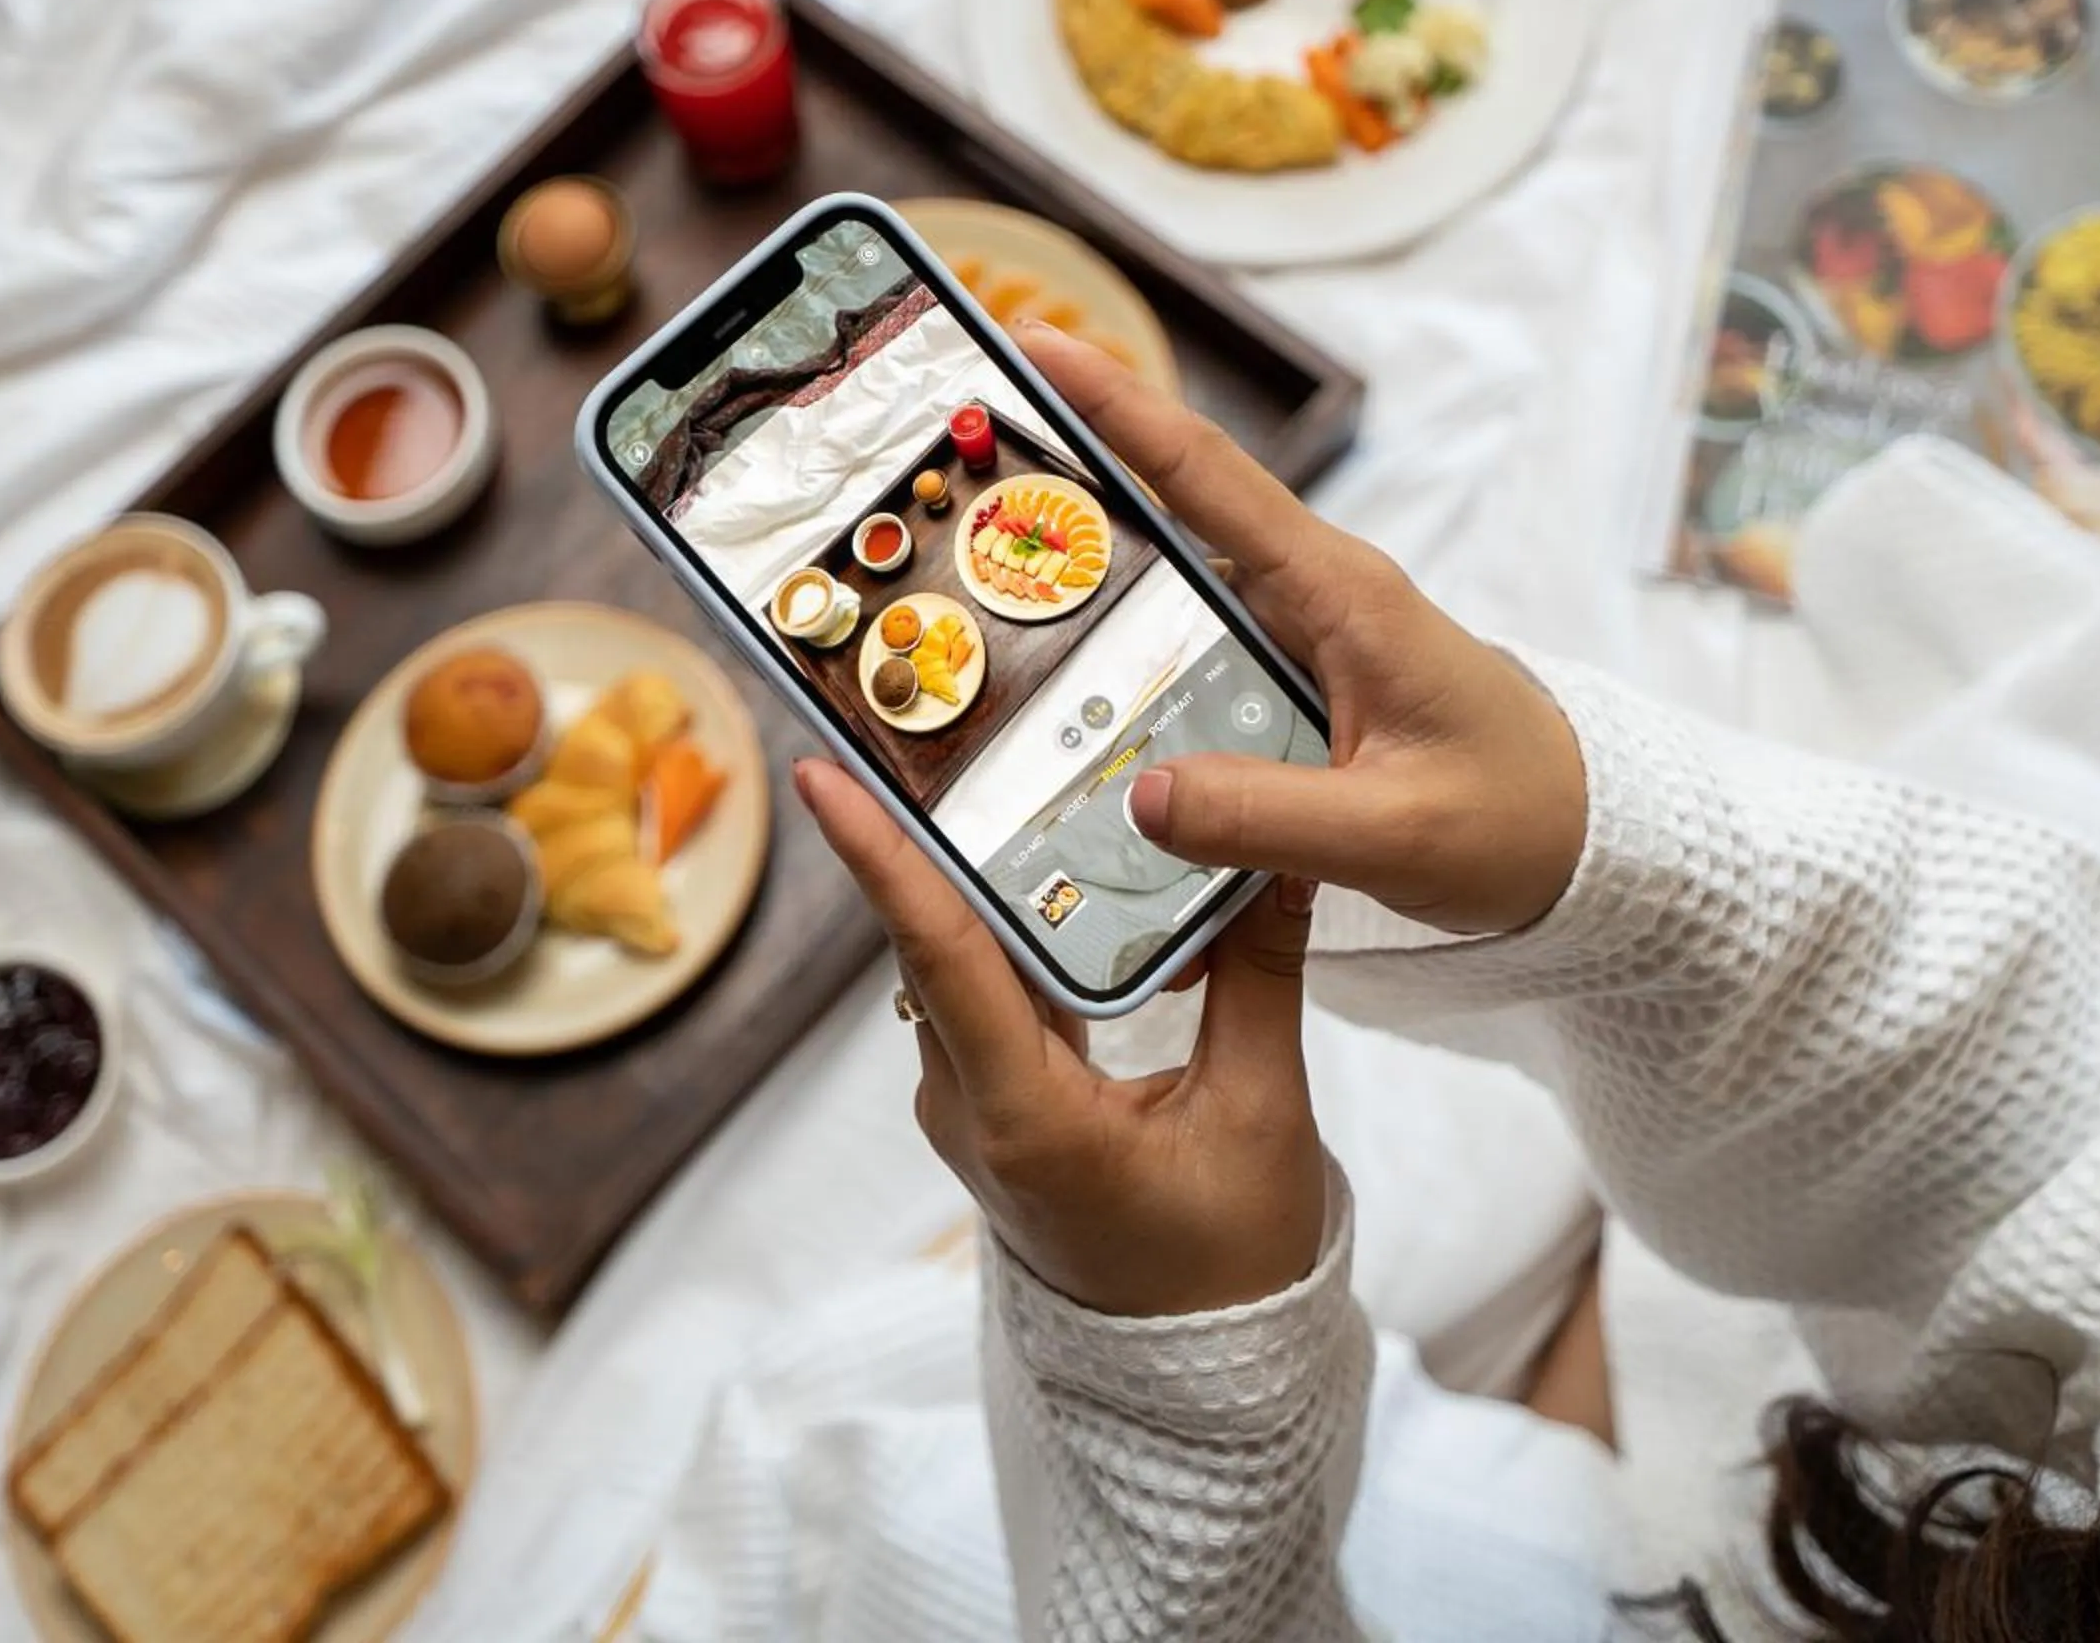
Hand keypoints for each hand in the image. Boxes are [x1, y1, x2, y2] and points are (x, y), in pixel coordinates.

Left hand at [798, 758, 1328, 1318]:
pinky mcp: (987, 1109)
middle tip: (925, 726)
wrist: (1195, 1372)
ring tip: (992, 775)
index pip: (941, 960)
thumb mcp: (1260, 1111)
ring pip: (952, 967)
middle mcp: (969, 1109)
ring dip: (972, 878)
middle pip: (933, 944)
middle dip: (924, 833)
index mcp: (1025, 1116)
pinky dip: (1005, 931)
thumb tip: (1277, 857)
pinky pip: (977, 997)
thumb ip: (1259, 975)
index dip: (880, 861)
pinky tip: (1047, 873)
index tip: (822, 781)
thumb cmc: (1226, 1261)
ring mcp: (967, 1112)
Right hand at [1015, 325, 1586, 935]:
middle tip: (953, 455)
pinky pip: (1191, 656)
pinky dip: (1124, 660)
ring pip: (1169, 590)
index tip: (1035, 344)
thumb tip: (1144, 797)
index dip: (1117, 408)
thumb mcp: (1396, 833)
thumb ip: (1273, 818)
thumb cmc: (1516, 819)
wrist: (1590, 839)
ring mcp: (1301, 635)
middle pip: (1165, 512)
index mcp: (1341, 593)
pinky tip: (1061, 694)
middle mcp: (1312, 593)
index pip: (1208, 476)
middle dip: (1060, 478)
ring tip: (973, 571)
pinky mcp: (1294, 682)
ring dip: (1082, 579)